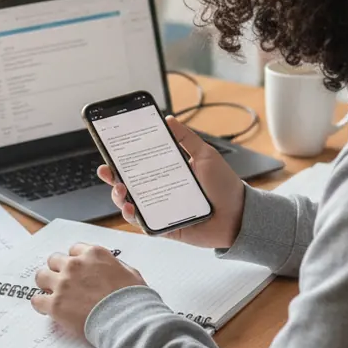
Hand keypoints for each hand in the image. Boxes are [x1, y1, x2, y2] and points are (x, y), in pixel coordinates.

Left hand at [31, 243, 146, 334]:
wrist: (128, 321)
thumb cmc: (133, 300)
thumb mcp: (130, 273)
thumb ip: (114, 266)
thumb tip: (109, 269)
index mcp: (94, 254)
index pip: (74, 250)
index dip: (75, 262)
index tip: (77, 271)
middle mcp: (76, 265)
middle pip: (54, 260)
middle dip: (58, 270)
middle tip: (64, 283)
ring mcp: (64, 284)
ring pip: (41, 276)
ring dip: (47, 285)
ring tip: (53, 295)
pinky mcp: (56, 304)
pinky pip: (36, 300)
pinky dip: (41, 304)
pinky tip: (48, 309)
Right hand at [96, 116, 244, 248]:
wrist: (239, 215)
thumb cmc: (225, 186)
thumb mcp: (206, 155)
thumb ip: (186, 138)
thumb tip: (169, 119)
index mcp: (168, 172)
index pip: (140, 164)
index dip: (123, 159)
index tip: (111, 151)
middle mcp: (161, 190)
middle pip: (129, 184)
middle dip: (113, 177)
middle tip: (107, 170)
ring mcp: (160, 209)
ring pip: (130, 203)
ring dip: (119, 196)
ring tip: (120, 189)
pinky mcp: (164, 227)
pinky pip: (142, 222)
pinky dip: (132, 215)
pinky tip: (130, 207)